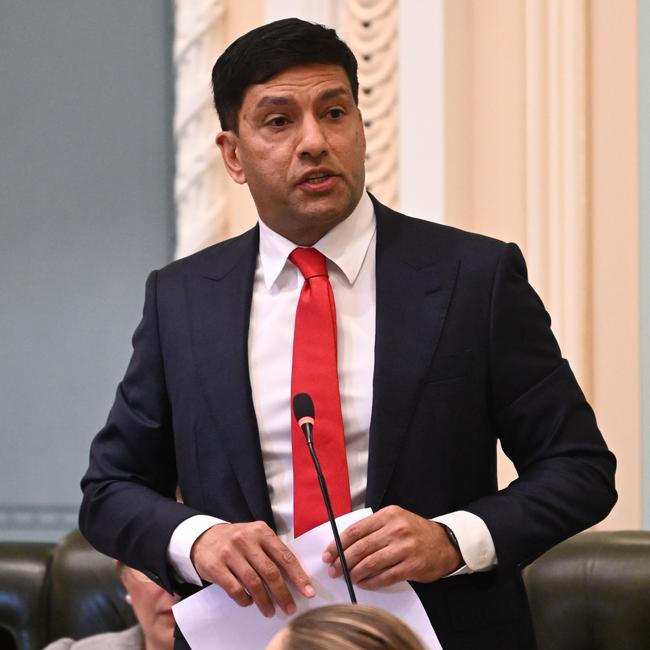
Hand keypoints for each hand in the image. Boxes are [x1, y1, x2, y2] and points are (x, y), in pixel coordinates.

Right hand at [191, 522, 314, 616]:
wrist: (204, 537)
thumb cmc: (237, 540)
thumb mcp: (256, 536)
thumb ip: (271, 551)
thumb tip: (293, 577)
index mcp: (261, 531)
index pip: (285, 555)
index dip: (298, 576)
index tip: (308, 591)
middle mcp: (246, 540)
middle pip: (270, 571)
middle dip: (282, 593)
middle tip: (289, 608)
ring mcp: (230, 553)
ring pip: (253, 583)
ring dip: (264, 601)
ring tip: (270, 611)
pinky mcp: (216, 566)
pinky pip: (235, 589)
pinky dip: (245, 600)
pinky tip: (249, 603)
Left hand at [322, 505, 462, 588]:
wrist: (445, 543)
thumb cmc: (414, 532)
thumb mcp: (394, 520)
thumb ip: (372, 529)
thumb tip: (343, 546)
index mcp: (388, 515)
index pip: (356, 530)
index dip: (338, 544)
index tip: (328, 555)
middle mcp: (396, 529)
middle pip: (360, 547)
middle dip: (342, 561)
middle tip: (334, 570)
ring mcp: (404, 548)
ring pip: (370, 563)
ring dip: (355, 573)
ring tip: (348, 578)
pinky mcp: (411, 566)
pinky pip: (384, 576)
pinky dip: (370, 582)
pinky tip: (364, 583)